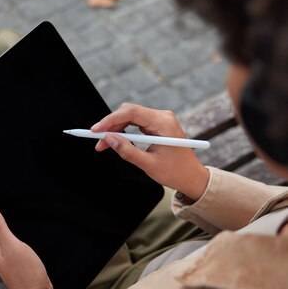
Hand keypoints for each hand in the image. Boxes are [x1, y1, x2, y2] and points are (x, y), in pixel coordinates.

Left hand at [0, 202, 52, 288]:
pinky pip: (19, 243)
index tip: (18, 222)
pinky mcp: (16, 259)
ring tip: (30, 240)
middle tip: (25, 233)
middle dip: (16, 225)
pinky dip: (26, 241)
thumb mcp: (12, 246)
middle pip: (4, 226)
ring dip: (23, 233)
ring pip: (14, 234)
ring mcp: (6, 255)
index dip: (7, 217)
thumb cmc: (24, 272)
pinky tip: (33, 246)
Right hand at [92, 103, 209, 201]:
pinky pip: (136, 123)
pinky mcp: (158, 125)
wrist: (192, 177)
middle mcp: (163, 117)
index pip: (131, 113)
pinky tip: (116, 141)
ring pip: (131, 117)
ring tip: (103, 144)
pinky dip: (124, 131)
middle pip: (129, 112)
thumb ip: (127, 151)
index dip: (110, 120)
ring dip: (116, 129)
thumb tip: (108, 139)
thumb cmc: (175, 172)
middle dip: (111, 125)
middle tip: (97, 141)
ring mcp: (161, 120)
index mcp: (164, 123)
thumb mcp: (148, 164)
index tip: (95, 130)